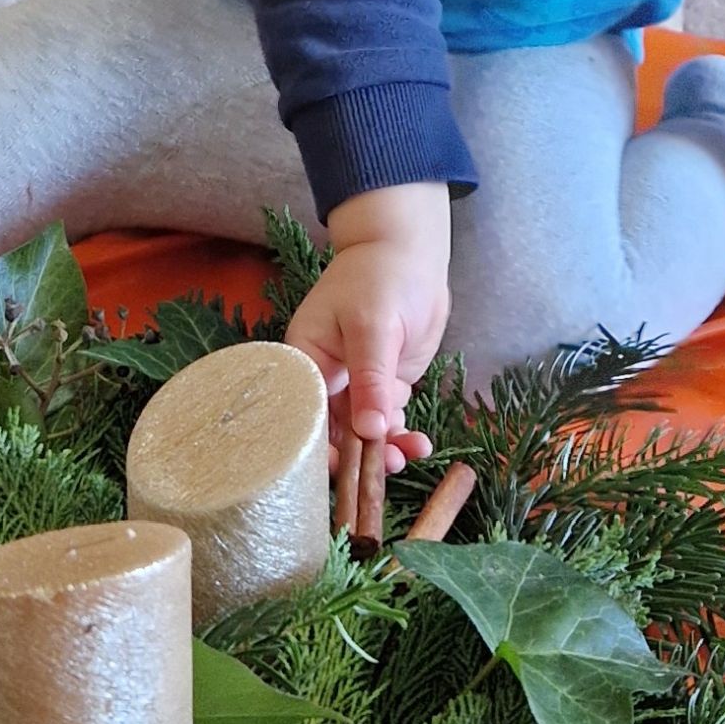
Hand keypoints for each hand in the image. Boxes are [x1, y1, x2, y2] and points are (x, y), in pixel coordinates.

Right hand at [286, 183, 448, 472]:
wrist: (411, 252)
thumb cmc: (380, 277)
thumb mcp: (373, 326)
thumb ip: (371, 379)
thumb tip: (369, 431)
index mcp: (306, 360)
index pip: (305, 415)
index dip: (321, 447)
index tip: (344, 471)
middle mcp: (326, 377)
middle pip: (333, 430)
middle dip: (357, 455)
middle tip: (385, 468)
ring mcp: (356, 383)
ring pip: (363, 431)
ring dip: (384, 449)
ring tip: (410, 455)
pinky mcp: (384, 384)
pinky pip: (387, 419)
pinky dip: (401, 434)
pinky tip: (419, 443)